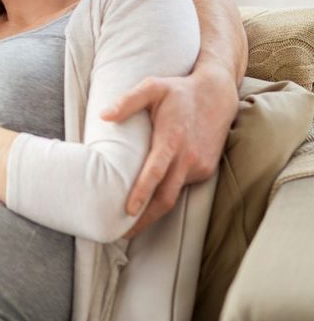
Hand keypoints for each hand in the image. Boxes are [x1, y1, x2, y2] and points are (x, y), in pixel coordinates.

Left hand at [102, 66, 237, 238]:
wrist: (217, 95)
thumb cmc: (178, 91)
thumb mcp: (152, 87)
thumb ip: (128, 101)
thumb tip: (104, 116)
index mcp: (172, 139)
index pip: (155, 173)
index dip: (142, 193)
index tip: (128, 212)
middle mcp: (187, 157)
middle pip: (165, 197)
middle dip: (144, 219)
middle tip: (121, 233)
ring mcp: (199, 166)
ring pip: (174, 195)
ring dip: (154, 211)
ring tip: (131, 224)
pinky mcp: (205, 170)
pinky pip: (183, 186)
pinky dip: (167, 194)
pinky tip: (151, 200)